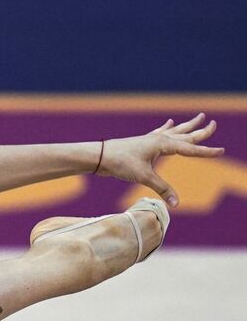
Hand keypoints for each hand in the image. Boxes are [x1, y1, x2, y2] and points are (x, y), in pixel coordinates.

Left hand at [97, 113, 225, 207]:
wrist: (100, 155)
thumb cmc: (120, 163)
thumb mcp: (143, 177)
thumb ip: (162, 188)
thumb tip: (176, 204)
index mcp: (163, 145)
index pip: (190, 149)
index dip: (206, 152)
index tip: (221, 151)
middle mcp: (159, 139)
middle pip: (185, 135)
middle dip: (201, 131)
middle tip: (214, 124)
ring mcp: (151, 139)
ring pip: (175, 131)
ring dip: (188, 125)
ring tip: (199, 116)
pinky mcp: (143, 142)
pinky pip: (159, 132)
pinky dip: (166, 128)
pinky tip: (170, 122)